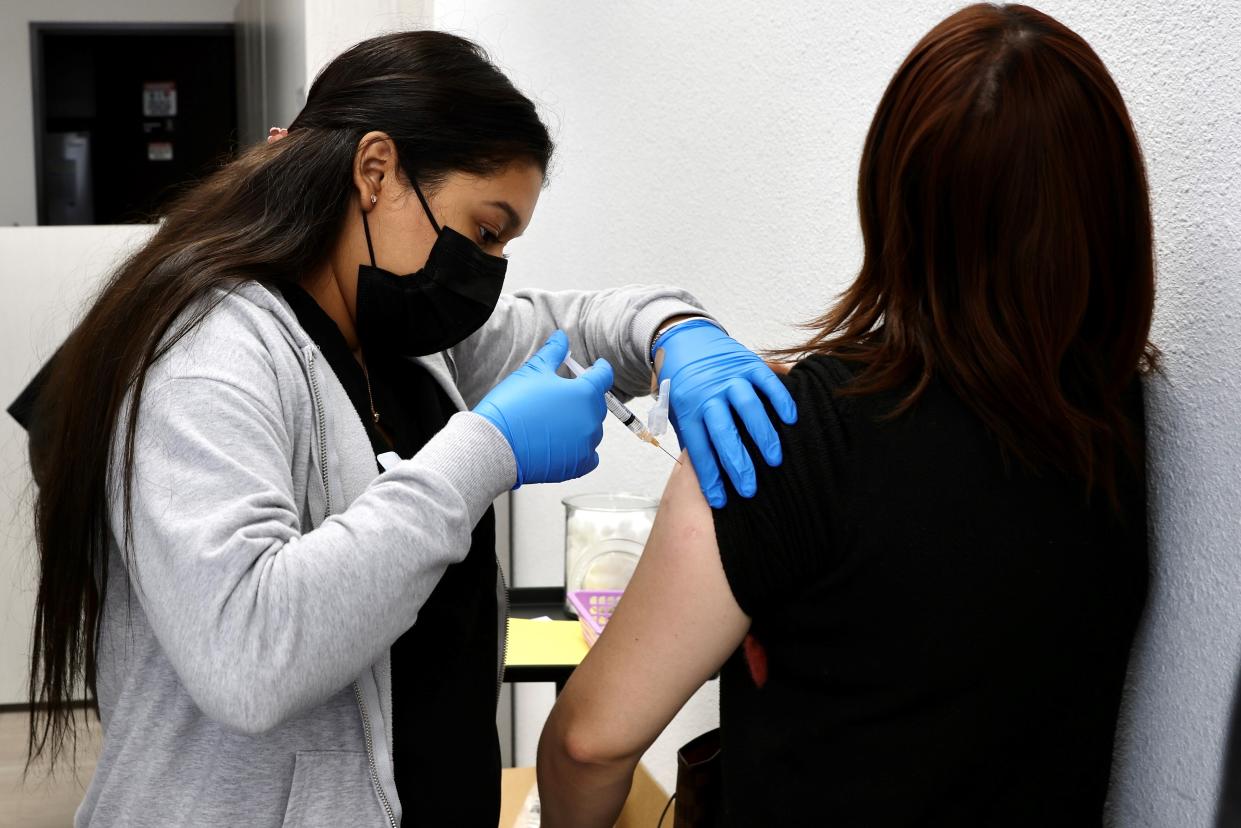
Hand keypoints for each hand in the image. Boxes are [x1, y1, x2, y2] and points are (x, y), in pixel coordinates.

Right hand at [475, 330, 612, 485]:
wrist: (495, 445)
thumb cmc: (513, 405)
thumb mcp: (533, 371)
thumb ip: (553, 353)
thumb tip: (562, 337)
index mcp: (584, 393)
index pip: (603, 376)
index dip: (600, 369)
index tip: (597, 366)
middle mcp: (591, 419)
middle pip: (596, 404)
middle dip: (584, 398)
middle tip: (563, 396)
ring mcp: (586, 444)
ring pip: (591, 429)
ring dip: (580, 423)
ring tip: (554, 422)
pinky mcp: (578, 465)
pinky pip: (589, 455)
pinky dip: (581, 449)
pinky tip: (564, 444)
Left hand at [655, 320, 796, 506]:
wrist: (682, 337)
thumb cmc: (682, 382)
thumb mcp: (677, 409)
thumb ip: (692, 435)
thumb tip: (705, 471)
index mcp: (687, 407)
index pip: (698, 448)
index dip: (710, 476)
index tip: (721, 500)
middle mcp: (708, 392)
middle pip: (724, 433)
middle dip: (738, 464)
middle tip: (750, 489)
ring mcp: (730, 376)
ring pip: (748, 408)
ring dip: (763, 436)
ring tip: (774, 460)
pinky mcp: (748, 362)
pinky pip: (767, 382)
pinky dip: (780, 399)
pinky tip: (791, 419)